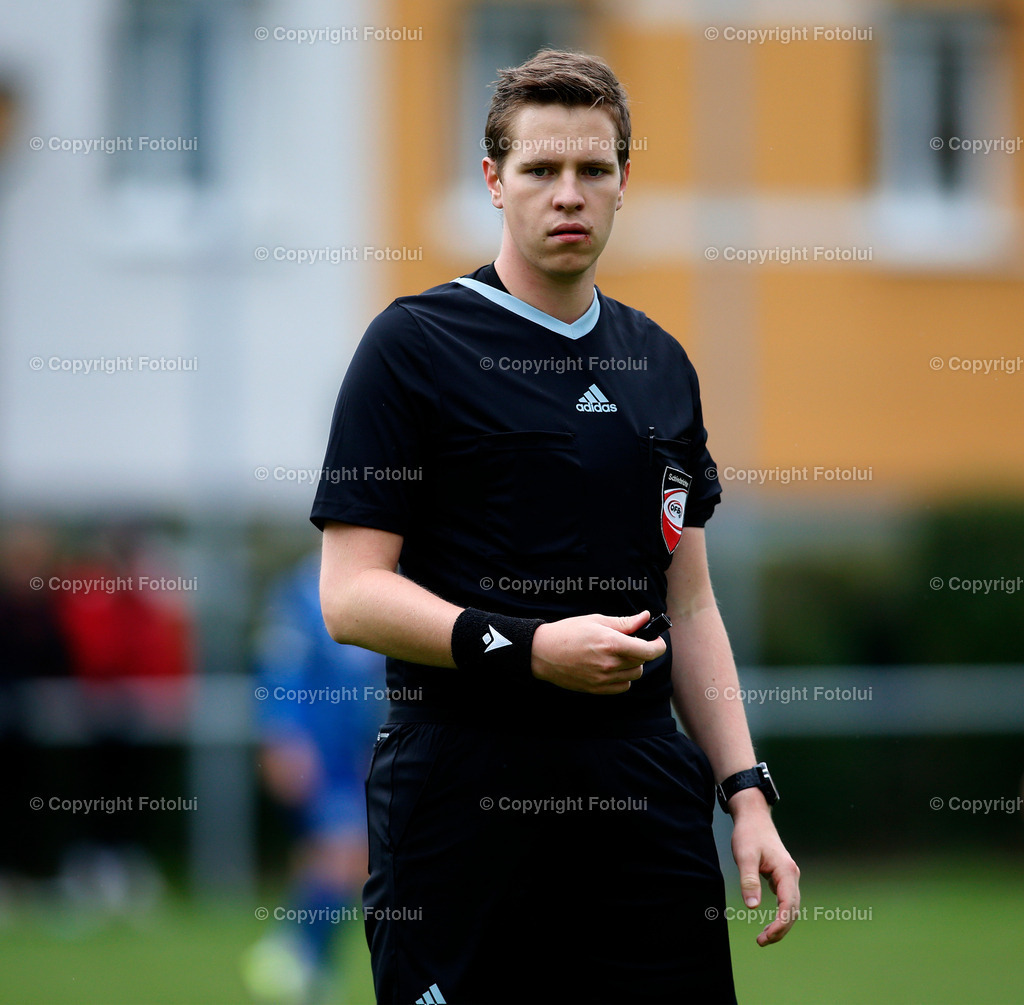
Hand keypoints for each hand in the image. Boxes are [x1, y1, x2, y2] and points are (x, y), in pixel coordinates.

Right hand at [530, 611, 665, 693]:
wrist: (543, 652)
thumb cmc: (568, 632)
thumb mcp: (597, 620)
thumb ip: (624, 622)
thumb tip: (645, 617)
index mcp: (612, 643)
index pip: (650, 651)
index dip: (658, 645)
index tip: (656, 639)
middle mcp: (610, 664)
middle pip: (643, 662)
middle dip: (641, 650)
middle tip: (629, 641)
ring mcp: (604, 679)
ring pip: (634, 675)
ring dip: (632, 664)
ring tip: (617, 654)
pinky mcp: (597, 689)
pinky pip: (623, 686)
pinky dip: (623, 677)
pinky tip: (611, 666)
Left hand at [728, 791, 800, 945]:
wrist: (753, 816)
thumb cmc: (749, 833)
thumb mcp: (745, 856)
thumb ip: (748, 880)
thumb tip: (752, 907)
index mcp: (786, 871)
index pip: (788, 904)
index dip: (780, 923)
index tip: (767, 936)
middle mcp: (792, 874)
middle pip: (793, 909)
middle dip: (781, 928)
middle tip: (762, 941)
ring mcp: (788, 875)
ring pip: (791, 905)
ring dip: (781, 923)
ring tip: (764, 937)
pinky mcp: (782, 875)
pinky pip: (785, 899)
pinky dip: (780, 913)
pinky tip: (769, 921)